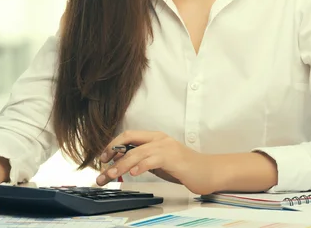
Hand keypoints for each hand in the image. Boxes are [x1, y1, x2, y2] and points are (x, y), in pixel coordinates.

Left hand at [96, 131, 215, 194]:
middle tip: (102, 170)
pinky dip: (140, 166)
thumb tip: (121, 165)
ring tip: (111, 175)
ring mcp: (166, 147)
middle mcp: (159, 139)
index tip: (103, 159)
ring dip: (121, 165)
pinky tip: (133, 174)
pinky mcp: (173, 158)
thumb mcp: (159, 162)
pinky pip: (152, 160)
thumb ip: (143, 160)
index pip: (128, 136)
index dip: (113, 145)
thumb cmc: (184, 168)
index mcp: (155, 137)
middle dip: (112, 154)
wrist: (208, 171)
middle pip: (129, 141)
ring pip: (137, 152)